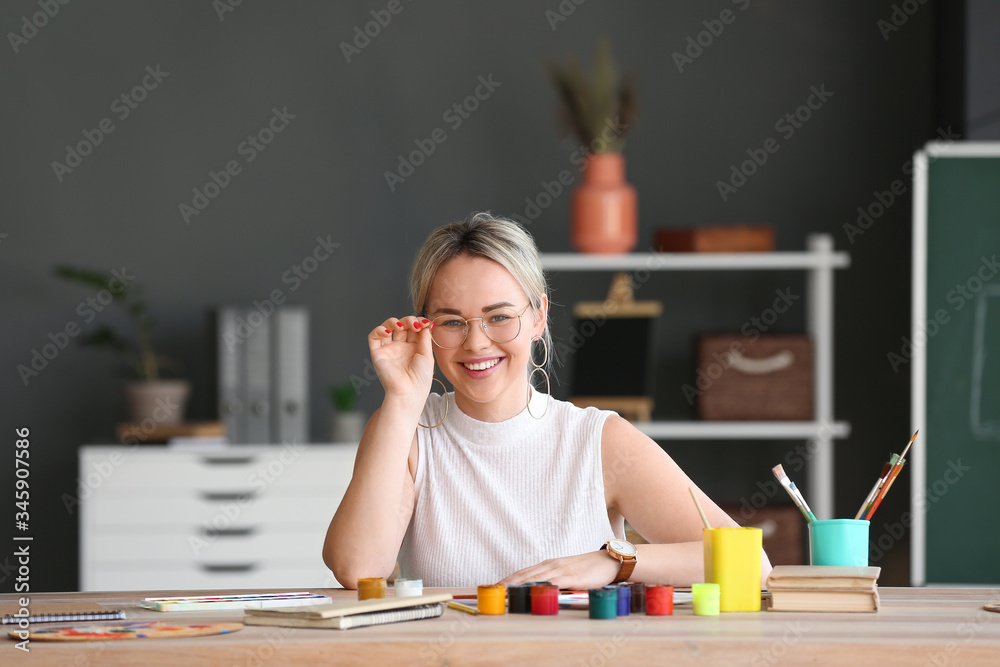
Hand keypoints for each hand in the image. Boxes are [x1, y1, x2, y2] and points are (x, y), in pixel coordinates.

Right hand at [368, 316, 435, 400]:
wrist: (409, 392)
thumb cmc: (420, 378)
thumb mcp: (427, 355)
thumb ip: (425, 338)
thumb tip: (425, 323)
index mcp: (414, 348)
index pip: (414, 328)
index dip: (418, 322)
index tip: (425, 322)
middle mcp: (401, 347)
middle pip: (402, 326)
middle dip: (409, 321)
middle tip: (415, 325)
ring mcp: (389, 349)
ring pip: (387, 328)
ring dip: (393, 322)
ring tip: (401, 325)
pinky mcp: (378, 353)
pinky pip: (374, 337)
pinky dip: (379, 330)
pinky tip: (387, 332)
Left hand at [498, 551, 620, 589]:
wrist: (609, 561)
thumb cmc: (588, 570)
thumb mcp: (567, 574)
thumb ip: (554, 581)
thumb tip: (540, 592)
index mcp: (549, 565)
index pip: (523, 572)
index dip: (508, 579)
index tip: (494, 587)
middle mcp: (552, 565)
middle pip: (524, 574)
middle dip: (508, 583)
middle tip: (493, 591)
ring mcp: (562, 570)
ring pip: (535, 578)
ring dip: (519, 585)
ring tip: (505, 592)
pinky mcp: (573, 577)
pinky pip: (554, 582)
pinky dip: (541, 587)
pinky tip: (532, 591)